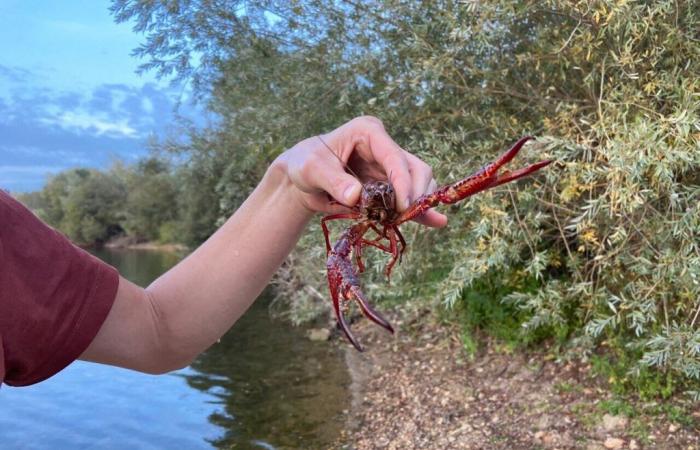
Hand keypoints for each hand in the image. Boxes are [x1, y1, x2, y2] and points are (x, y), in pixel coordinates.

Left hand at [274, 116, 446, 227]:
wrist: (301, 179)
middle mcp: (384, 146)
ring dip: (418, 203)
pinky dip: (420, 211)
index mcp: (368, 132)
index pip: (394, 156)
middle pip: (415, 168)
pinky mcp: (389, 185)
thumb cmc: (305, 164)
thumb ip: (334, 182)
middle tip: (405, 216)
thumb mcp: (312, 170)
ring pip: (418, 182)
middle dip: (416, 192)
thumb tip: (357, 196)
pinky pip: (410, 197)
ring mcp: (389, 166)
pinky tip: (436, 222)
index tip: (403, 206)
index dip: (402, 182)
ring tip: (415, 222)